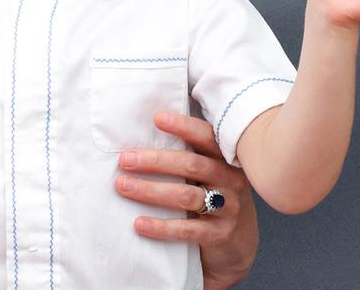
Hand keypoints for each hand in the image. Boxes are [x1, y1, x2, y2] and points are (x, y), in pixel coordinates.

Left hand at [115, 112, 255, 289]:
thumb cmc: (210, 194)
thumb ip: (185, 154)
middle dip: (155, 161)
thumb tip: (140, 136)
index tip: (157, 118)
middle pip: (192, 165)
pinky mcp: (221, 234)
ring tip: (123, 186)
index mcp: (224, 158)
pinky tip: (139, 223)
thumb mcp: (206, 172)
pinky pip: (188, 229)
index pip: (206, 137)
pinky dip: (161, 226)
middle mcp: (230, 180)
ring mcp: (229, 208)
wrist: (236, 241)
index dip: (184, 126)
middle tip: (124, 159)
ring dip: (151, 190)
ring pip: (187, 196)